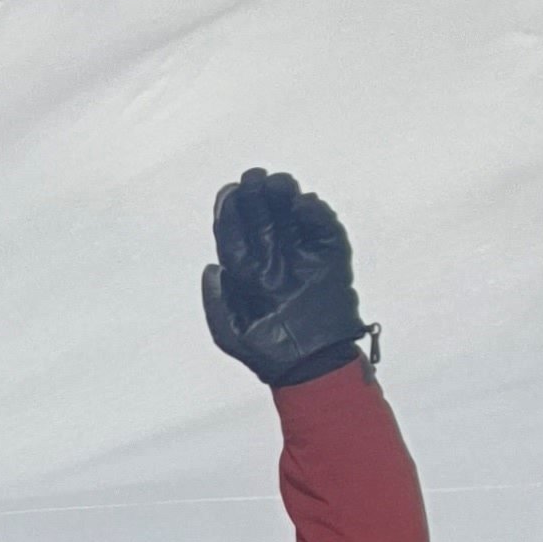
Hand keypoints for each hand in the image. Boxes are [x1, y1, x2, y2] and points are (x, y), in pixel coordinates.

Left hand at [201, 168, 365, 385]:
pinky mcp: (331, 258)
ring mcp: (303, 256)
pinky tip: (303, 203)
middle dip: (257, 198)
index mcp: (248, 273)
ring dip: (285, 198)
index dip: (232, 213)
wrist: (312, 364)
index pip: (235, 235)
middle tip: (253, 177)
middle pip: (263, 220)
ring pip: (291, 219)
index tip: (229, 192)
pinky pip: (324, 230)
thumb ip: (216, 302)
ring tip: (278, 182)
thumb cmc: (268, 354)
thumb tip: (210, 268)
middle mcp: (275, 259)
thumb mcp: (230, 332)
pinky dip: (316, 216)